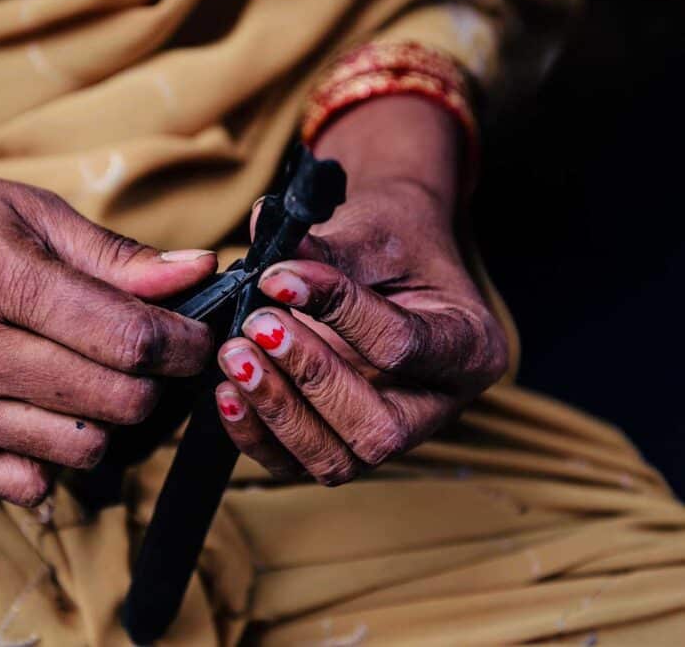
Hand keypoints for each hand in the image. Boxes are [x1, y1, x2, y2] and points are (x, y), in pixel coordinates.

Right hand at [0, 158, 214, 504]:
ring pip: (80, 449)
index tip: (197, 339)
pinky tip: (41, 410)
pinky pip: (24, 482)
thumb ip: (118, 255)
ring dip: (106, 419)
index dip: (184, 345)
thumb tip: (200, 272)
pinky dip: (52, 455)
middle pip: (115, 402)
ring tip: (89, 378)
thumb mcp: (33, 214)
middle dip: (153, 384)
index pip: (129, 340)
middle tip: (147, 358)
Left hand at [213, 96, 507, 484]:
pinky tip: (227, 392)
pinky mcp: (341, 447)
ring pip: (336, 460)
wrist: (388, 263)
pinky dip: (256, 434)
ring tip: (235, 355)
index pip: (403, 345)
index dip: (339, 312)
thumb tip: (267, 258)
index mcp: (469, 348)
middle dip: (308, 377)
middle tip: (256, 326)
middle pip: (376, 427)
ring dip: (277, 410)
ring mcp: (391, 437)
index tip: (279, 277)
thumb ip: (326, 248)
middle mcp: (437, 406)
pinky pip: (296, 465)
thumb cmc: (393, 245)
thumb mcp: (373, 232)